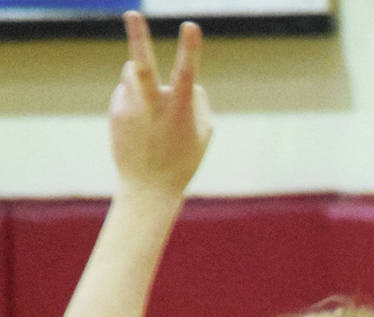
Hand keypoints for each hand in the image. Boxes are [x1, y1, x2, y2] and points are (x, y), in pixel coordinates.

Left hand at [110, 12, 211, 197]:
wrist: (148, 189)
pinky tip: (142, 126)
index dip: (190, 49)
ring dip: (143, 78)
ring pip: (135, 72)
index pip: (186, 74)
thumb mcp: (203, 136)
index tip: (190, 26)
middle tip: (132, 13)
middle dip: (138, 38)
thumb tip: (189, 81)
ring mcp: (131, 107)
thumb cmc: (182, 161)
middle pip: (143, 66)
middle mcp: (152, 106)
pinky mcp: (116, 110)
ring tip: (151, 109)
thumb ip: (199, 103)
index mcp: (179, 112)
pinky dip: (136, 101)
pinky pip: (127, 92)